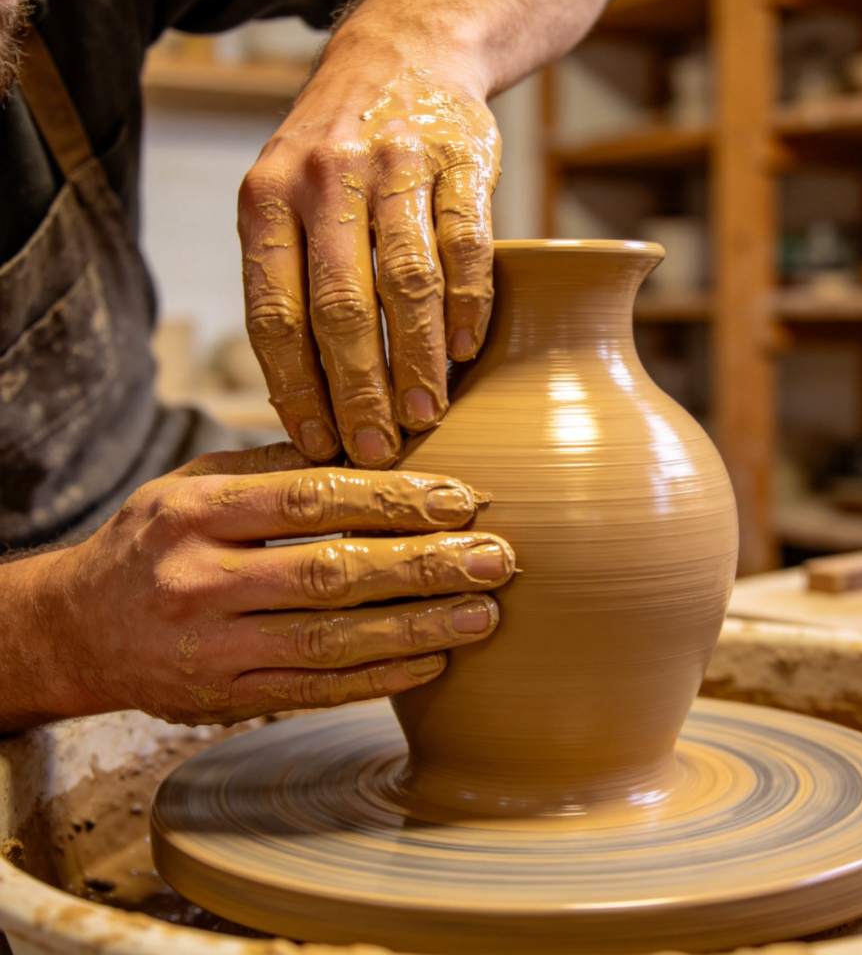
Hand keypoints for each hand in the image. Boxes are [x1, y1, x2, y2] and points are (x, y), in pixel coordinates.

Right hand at [3, 445, 512, 728]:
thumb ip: (275, 470)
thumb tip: (374, 451)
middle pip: (332, 572)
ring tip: (484, 615)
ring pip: (332, 640)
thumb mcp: (194, 485)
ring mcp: (213, 650)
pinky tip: (433, 662)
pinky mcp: (225, 700)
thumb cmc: (152, 542)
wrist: (74, 631)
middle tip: (496, 560)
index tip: (462, 499)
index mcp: (197, 513)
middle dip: (424, 566)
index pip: (311, 499)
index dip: (394, 499)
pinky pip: (314, 690)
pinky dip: (380, 679)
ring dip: (418, 629)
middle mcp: (202, 581)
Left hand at [238, 63, 500, 468]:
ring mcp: (395, 164)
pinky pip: (466, 245)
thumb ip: (287, 277)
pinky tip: (466, 350)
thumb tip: (302, 394)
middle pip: (339, 308)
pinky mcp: (459, 159)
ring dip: (418, 359)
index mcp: (268, 199)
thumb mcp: (285, 198)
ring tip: (426, 414)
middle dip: (359, 390)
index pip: (274, 314)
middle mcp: (325, 178)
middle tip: (376, 448)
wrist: (403, 56)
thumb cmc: (338, 155)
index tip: (319, 443)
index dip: (297, 388)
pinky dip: (468, 305)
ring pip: (406, 282)